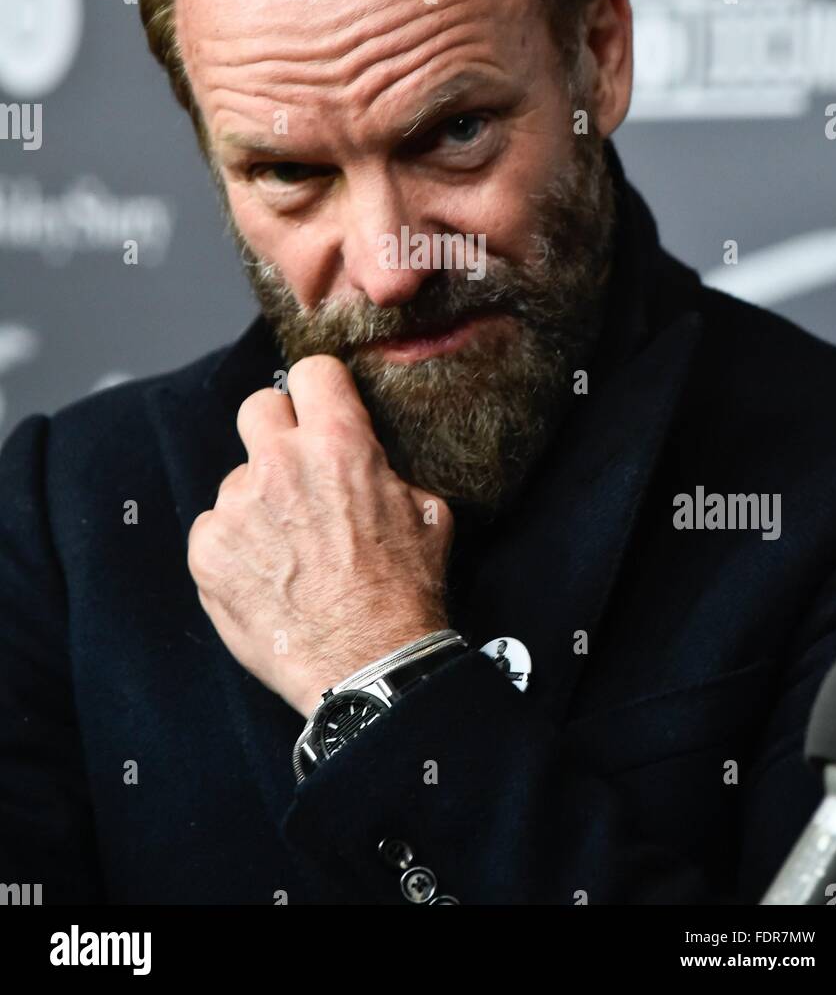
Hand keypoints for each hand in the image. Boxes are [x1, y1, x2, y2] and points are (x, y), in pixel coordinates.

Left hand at [187, 355, 453, 716]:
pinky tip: (266, 576)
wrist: (368, 666)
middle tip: (296, 470)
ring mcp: (236, 507)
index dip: (320, 392)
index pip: (312, 372)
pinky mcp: (207, 551)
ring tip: (289, 548)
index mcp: (338, 444)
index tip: (322, 413)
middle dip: (277, 431)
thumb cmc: (404, 591)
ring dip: (258, 501)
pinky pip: (213, 527)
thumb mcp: (426, 511)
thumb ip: (387, 468)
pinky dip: (235, 547)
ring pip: (237, 478)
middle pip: (258, 407)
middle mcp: (280, 464)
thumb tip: (371, 456)